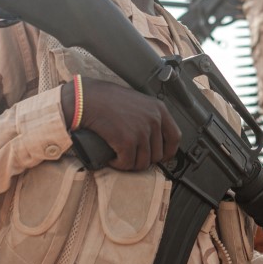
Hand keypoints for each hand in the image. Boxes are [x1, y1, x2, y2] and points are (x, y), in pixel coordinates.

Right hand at [63, 79, 181, 170]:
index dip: (168, 152)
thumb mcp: (138, 102)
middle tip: (129, 155)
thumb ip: (149, 117)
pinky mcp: (127, 141)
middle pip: (158, 155)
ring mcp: (141, 130)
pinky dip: (118, 164)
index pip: (175, 138)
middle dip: (143, 159)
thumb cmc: (108, 100)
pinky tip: (112, 158)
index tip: (159, 157)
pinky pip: (127, 163)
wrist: (87, 99)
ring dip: (129, 163)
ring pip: (142, 163)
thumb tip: (154, 139)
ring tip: (119, 156)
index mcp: (159, 109)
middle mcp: (154, 120)